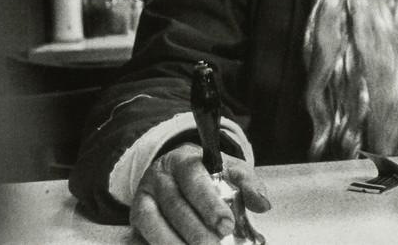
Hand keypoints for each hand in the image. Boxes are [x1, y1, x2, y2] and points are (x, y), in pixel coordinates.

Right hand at [130, 143, 269, 244]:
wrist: (175, 172)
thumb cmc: (207, 175)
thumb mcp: (230, 170)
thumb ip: (248, 183)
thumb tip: (263, 204)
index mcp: (183, 160)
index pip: (194, 180)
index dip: (210, 204)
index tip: (226, 225)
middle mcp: (159, 177)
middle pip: (175, 205)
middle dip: (196, 231)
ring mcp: (142, 199)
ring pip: (153, 223)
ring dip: (175, 243)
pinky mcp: (134, 221)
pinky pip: (141, 237)